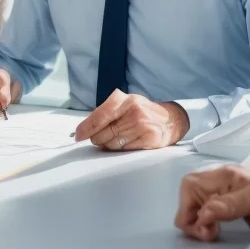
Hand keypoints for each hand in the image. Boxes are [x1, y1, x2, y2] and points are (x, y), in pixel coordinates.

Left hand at [74, 91, 188, 149]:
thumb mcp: (124, 104)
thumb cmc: (142, 112)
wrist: (170, 119)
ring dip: (108, 145)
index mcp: (123, 99)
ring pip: (113, 143)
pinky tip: (127, 142)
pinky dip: (121, 149)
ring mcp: (142, 124)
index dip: (86, 127)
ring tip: (116, 138)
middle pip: (103, 132)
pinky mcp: (149, 138)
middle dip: (97, 138)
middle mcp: (133, 110)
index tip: (78, 135)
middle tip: (98, 139)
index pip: (99, 115)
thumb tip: (84, 129)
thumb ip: (105, 113)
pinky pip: (125, 149)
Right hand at [175, 165, 249, 240]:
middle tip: (209, 232)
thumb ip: (231, 205)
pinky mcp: (229, 199)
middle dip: (191, 217)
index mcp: (224, 175)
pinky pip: (207, 207)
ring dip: (198, 219)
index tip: (209, 230)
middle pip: (188, 195)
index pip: (189, 188)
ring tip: (213, 231)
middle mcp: (219, 179)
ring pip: (195, 202)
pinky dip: (206, 219)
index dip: (192, 212)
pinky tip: (217, 227)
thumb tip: (204, 214)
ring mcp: (223, 188)